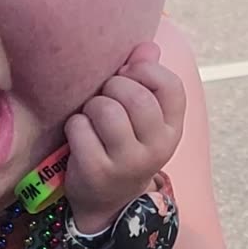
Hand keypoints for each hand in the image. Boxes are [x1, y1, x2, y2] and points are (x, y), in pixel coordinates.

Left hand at [62, 42, 185, 232]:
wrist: (107, 202)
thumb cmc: (122, 146)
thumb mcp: (142, 119)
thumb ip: (145, 78)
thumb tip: (146, 46)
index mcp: (173, 129)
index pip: (170, 85)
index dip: (145, 72)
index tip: (128, 78)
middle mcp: (157, 148)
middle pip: (134, 95)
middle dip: (111, 88)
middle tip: (104, 99)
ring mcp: (128, 163)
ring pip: (106, 109)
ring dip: (91, 107)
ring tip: (91, 118)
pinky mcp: (97, 172)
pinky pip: (80, 127)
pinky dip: (74, 125)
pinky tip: (79, 136)